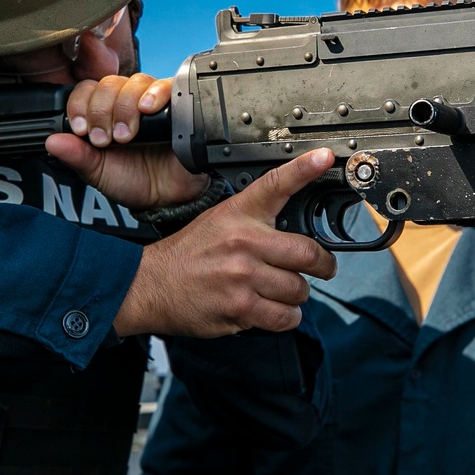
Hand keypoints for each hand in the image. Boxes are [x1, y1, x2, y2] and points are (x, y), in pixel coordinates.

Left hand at [45, 74, 209, 208]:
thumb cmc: (133, 181)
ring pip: (135, 83)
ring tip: (125, 135)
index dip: (79, 105)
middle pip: (109, 84)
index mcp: (103, 113)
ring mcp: (152, 101)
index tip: (80, 129)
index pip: (86, 90)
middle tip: (104, 139)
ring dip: (124, 106)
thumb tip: (51, 141)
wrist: (167, 198)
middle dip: (101, 111)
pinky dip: (155, 93)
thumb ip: (77, 156)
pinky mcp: (178, 105)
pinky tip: (147, 109)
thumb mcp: (98, 172)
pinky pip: (167, 86)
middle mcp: (127, 102)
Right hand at [113, 148, 338, 336]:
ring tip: (280, 291)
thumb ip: (255, 220)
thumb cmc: (187, 255)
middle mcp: (244, 242)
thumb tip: (295, 229)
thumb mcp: (218, 220)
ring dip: (296, 295)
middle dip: (323, 265)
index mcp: (238, 214)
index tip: (324, 157)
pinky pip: (285, 317)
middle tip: (323, 267)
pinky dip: (286, 316)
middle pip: (308, 254)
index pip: (275, 184)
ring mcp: (243, 277)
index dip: (303, 169)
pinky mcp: (241, 308)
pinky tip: (272, 309)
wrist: (150, 285)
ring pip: (299, 289)